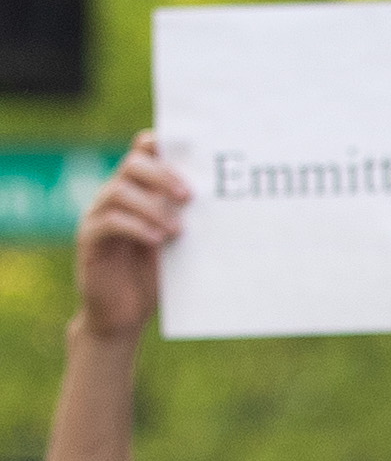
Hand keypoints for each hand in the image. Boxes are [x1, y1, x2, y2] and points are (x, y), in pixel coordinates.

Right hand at [72, 136, 183, 343]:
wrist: (123, 315)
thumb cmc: (155, 278)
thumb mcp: (178, 246)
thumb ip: (190, 223)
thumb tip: (231, 208)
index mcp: (137, 192)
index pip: (142, 154)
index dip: (159, 145)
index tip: (188, 151)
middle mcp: (115, 198)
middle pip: (132, 165)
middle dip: (162, 175)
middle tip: (189, 196)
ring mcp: (98, 216)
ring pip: (118, 191)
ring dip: (152, 206)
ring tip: (176, 230)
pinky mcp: (90, 240)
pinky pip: (108, 222)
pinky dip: (136, 227)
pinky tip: (157, 240)